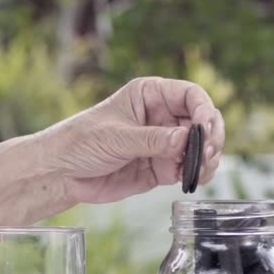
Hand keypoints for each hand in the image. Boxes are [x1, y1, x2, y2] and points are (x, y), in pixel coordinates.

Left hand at [39, 77, 224, 203]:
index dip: (203, 110)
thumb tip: (186, 139)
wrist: (62, 172)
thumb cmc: (80, 142)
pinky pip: (189, 169)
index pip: (190, 95)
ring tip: (202, 169)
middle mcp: (161, 117)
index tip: (204, 128)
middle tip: (208, 153)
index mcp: (149, 95)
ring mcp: (163, 143)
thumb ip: (151, 139)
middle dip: (211, 136)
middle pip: (202, 121)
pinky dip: (198, 174)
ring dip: (208, 158)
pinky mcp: (162, 168)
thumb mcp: (115, 137)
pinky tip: (194, 178)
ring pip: (200, 147)